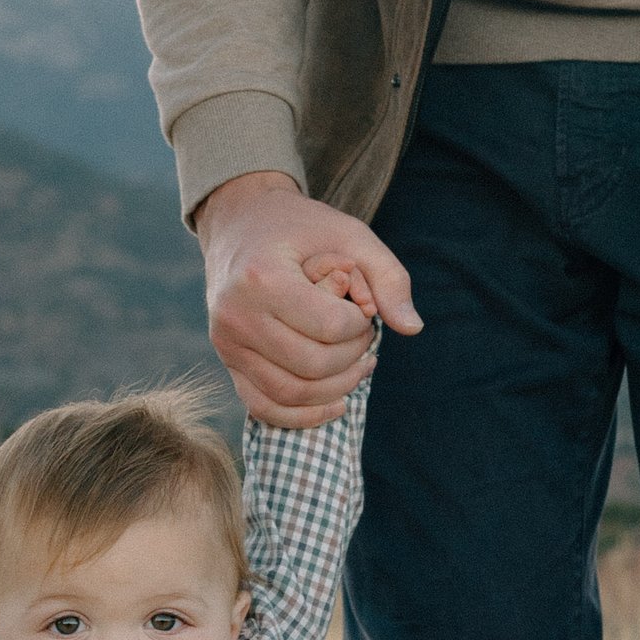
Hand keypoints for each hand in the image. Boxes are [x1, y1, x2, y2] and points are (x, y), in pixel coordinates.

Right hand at [194, 172, 420, 425]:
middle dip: (353, 357)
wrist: (239, 223)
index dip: (360, 326)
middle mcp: (236, 315)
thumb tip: (412, 329)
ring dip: (337, 389)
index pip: (329, 327)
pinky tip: (336, 403)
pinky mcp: (227, 362)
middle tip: (365, 337)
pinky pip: (264, 407)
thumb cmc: (300, 227)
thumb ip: (388, 277)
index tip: (363, 308)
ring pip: (291, 394)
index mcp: (262, 277)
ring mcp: (226, 343)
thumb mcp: (349, 235)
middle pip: (313, 366)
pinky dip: (303, 416)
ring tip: (359, 367)